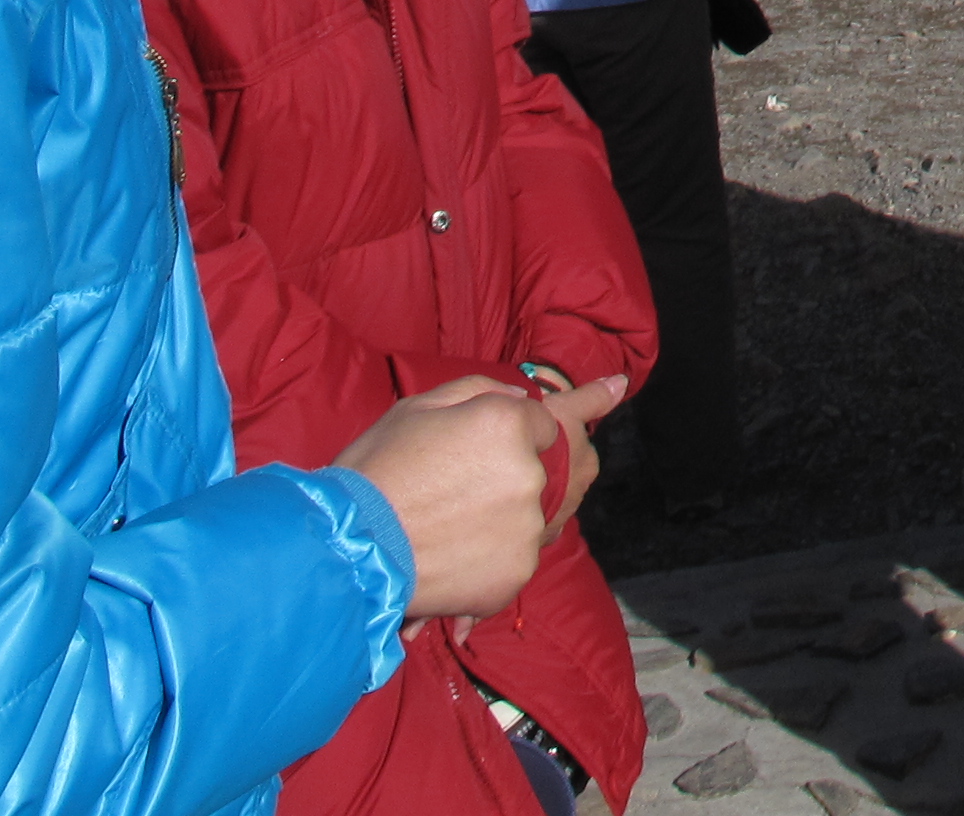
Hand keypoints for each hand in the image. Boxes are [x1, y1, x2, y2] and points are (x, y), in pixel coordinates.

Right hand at [336, 372, 619, 620]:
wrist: (345, 551)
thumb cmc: (376, 472)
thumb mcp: (421, 409)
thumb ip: (481, 395)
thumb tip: (524, 397)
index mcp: (507, 422)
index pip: (557, 415)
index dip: (579, 405)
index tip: (617, 387)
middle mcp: (528, 473)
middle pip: (565, 466)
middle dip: (548, 467)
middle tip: (496, 482)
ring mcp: (526, 529)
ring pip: (542, 516)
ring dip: (516, 516)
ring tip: (458, 525)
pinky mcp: (514, 576)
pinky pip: (521, 557)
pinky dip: (497, 555)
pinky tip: (455, 554)